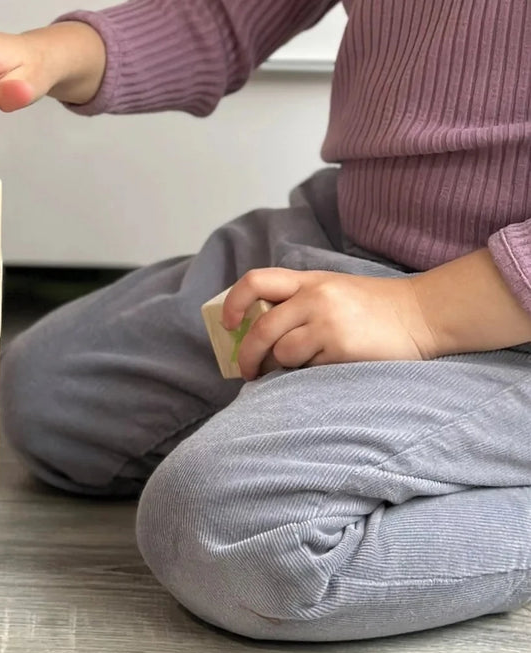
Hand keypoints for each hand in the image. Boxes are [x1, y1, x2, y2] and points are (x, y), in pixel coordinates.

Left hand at [222, 269, 435, 379]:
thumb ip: (296, 302)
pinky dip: (309, 373)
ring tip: (300, 366)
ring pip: (282, 353)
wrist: (423, 315)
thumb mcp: (332, 289)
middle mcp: (315, 297)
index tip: (228, 325)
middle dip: (246, 356)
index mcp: (308, 280)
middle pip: (261, 329)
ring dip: (283, 367)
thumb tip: (254, 332)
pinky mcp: (341, 348)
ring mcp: (328, 323)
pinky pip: (307, 368)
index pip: (255, 281)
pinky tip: (326, 367)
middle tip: (247, 370)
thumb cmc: (374, 307)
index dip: (233, 304)